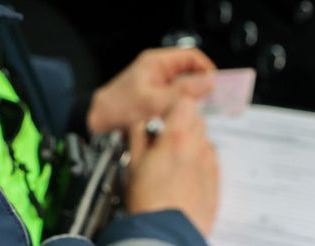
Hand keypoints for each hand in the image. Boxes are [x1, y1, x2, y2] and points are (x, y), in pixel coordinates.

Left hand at [87, 48, 215, 133]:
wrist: (98, 120)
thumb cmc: (118, 107)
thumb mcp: (154, 100)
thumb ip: (183, 92)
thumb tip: (208, 84)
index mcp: (157, 62)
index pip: (191, 56)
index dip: (207, 69)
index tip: (216, 84)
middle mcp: (158, 70)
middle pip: (190, 71)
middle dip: (202, 85)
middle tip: (212, 99)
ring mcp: (157, 83)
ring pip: (184, 86)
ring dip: (192, 97)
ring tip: (199, 109)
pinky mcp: (155, 96)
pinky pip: (175, 97)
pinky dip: (183, 105)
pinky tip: (184, 114)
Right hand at [125, 98, 219, 235]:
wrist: (168, 238)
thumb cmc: (147, 204)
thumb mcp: (132, 166)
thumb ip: (138, 138)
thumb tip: (140, 124)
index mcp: (177, 137)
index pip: (184, 103)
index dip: (172, 108)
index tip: (163, 118)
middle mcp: (199, 147)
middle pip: (198, 120)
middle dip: (183, 125)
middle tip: (165, 140)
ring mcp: (211, 166)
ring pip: (205, 142)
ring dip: (192, 146)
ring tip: (173, 165)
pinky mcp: (217, 185)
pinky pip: (210, 165)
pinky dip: (200, 166)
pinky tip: (184, 182)